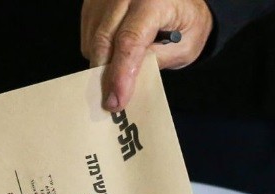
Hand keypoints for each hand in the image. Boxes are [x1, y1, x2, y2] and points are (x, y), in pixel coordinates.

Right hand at [81, 0, 212, 111]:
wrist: (181, 0)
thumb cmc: (187, 23)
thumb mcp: (185, 47)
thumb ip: (157, 60)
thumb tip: (128, 80)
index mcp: (153, 2)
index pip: (130, 41)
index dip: (121, 74)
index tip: (117, 100)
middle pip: (104, 39)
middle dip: (105, 76)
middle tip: (110, 102)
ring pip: (93, 38)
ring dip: (101, 64)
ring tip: (117, 76)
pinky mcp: (95, 2)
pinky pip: (88, 33)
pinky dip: (96, 51)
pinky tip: (113, 56)